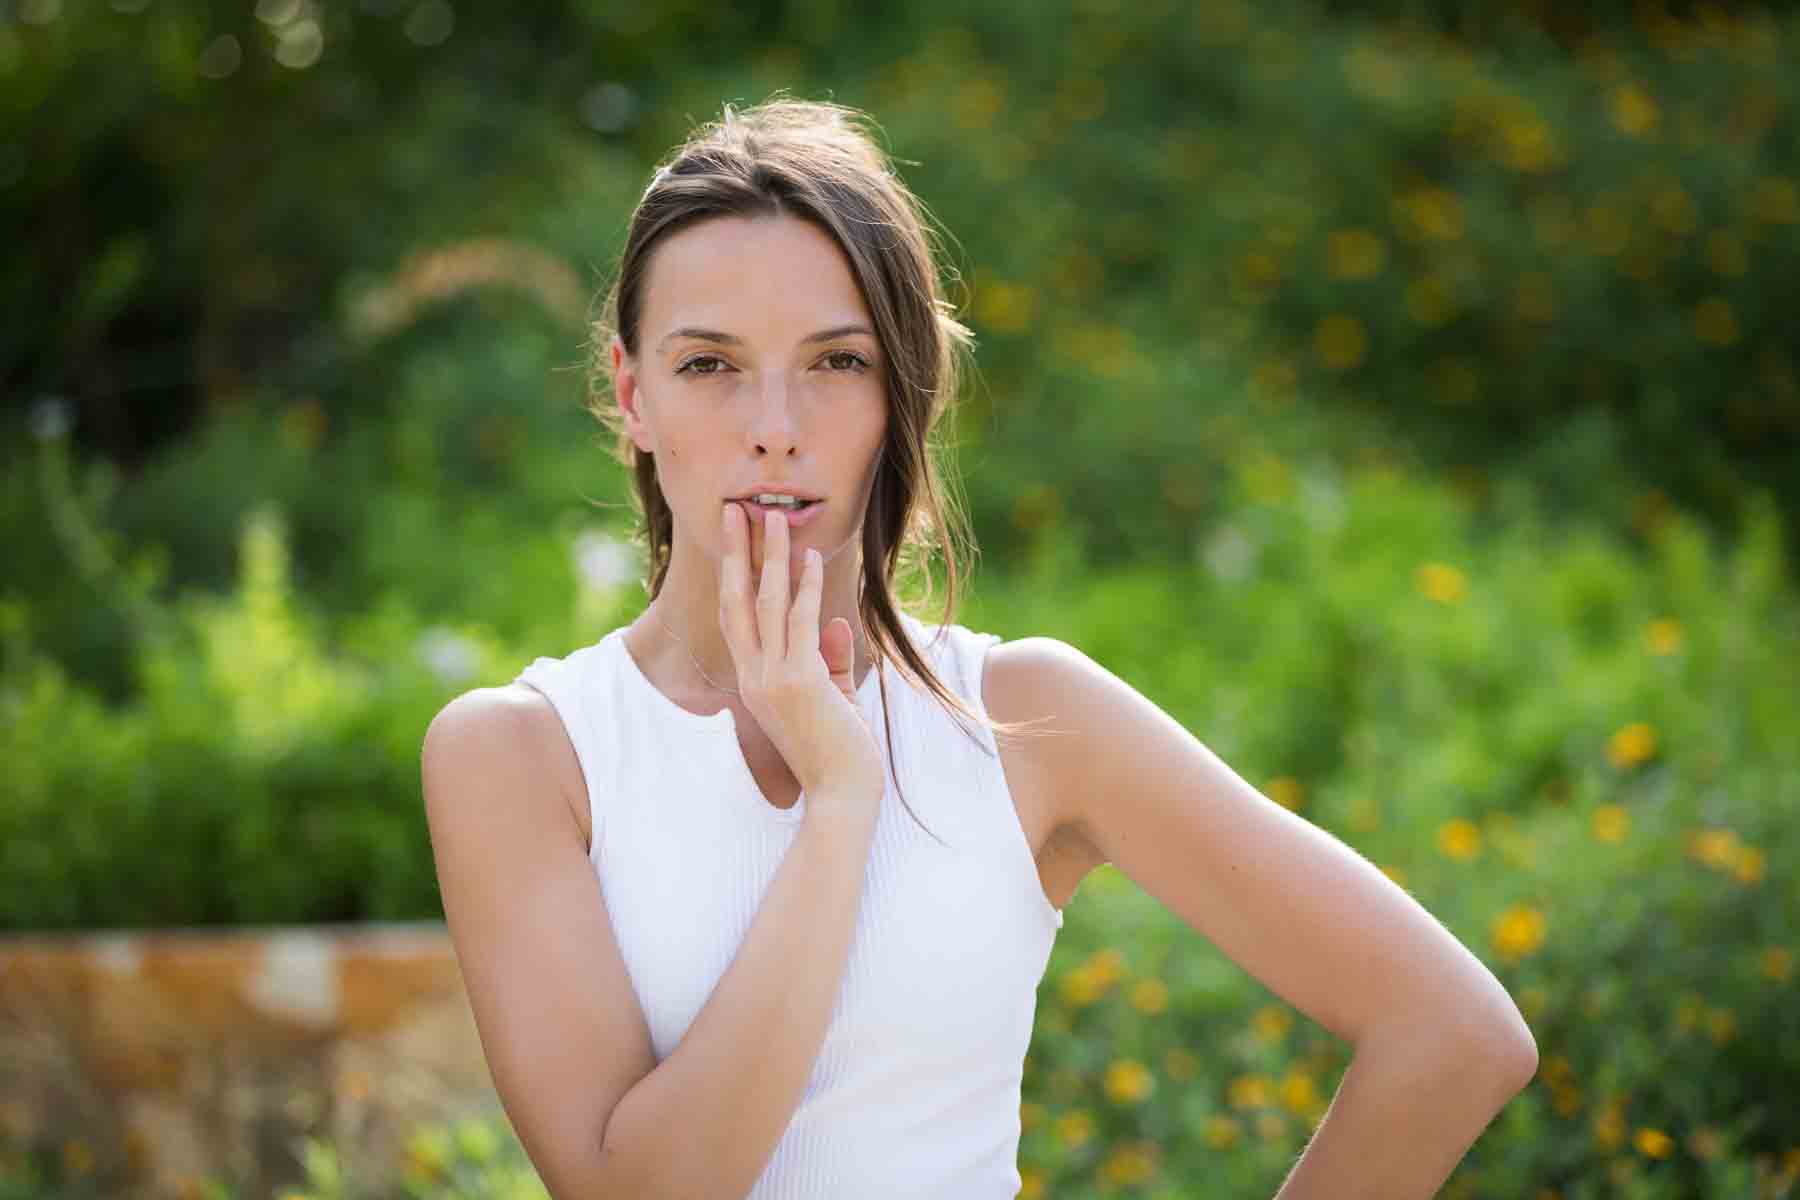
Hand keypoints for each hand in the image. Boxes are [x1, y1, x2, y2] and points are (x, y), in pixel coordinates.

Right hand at [719, 502, 885, 804]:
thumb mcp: (833, 699)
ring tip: (775, 517)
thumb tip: (829, 620)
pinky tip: (809, 558)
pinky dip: (804, 587)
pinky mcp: (800, 681)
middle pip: (738, 601)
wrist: (842, 797)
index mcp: (754, 683)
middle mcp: (755, 677)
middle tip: (736, 509)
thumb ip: (829, 660)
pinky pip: (800, 621)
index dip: (735, 575)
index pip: (737, 618)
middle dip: (737, 552)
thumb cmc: (839, 755)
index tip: (736, 540)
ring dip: (770, 557)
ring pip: (766, 604)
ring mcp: (773, 678)